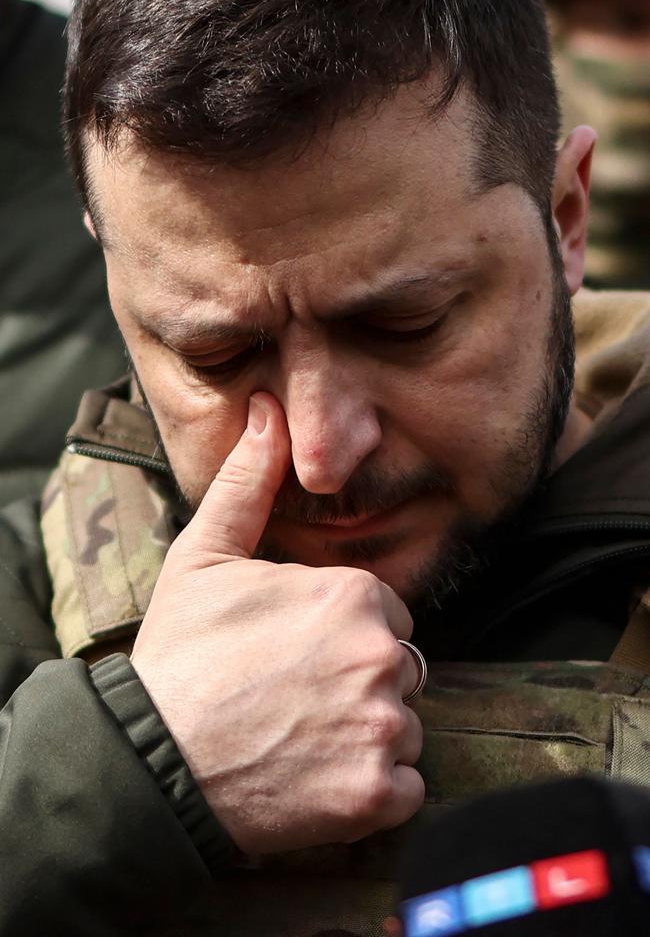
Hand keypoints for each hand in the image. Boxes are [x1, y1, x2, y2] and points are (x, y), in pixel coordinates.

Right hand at [131, 394, 424, 854]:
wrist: (151, 759)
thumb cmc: (179, 655)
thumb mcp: (204, 557)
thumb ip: (249, 482)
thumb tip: (267, 410)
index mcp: (354, 594)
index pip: (385, 614)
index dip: (343, 634)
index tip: (297, 656)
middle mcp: (381, 656)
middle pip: (399, 669)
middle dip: (360, 682)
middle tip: (296, 699)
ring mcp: (383, 728)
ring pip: (405, 727)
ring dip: (367, 736)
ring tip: (302, 739)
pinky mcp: (378, 795)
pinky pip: (405, 788)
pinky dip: (373, 791)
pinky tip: (319, 779)